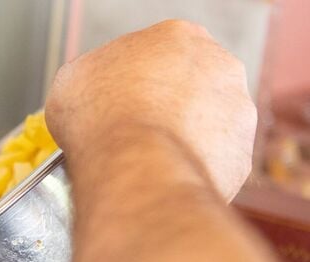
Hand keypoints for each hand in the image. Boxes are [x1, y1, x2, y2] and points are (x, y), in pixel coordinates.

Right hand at [45, 20, 255, 199]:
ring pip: (207, 123)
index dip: (134, 79)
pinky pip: (213, 161)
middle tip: (135, 127)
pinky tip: (163, 173)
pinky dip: (191, 167)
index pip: (158, 54)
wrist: (133, 165)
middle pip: (190, 84)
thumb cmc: (102, 118)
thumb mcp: (73, 79)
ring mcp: (237, 109)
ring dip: (183, 136)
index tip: (119, 98)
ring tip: (147, 156)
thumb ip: (96, 75)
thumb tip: (93, 90)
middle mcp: (219, 64)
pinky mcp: (241, 153)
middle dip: (167, 104)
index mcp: (177, 36)